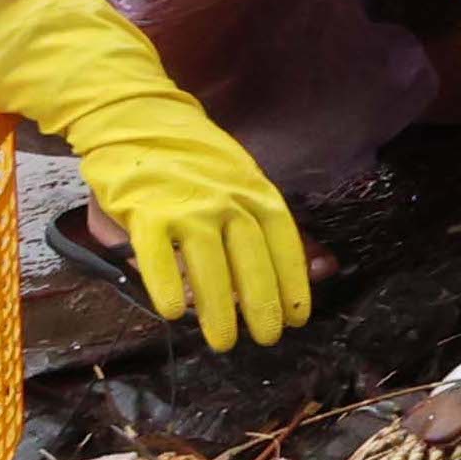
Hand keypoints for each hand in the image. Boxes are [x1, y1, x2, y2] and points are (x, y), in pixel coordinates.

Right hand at [0, 0, 308, 350]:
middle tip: (266, 338)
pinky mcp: (144, 209)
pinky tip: (171, 313)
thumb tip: (323, 264)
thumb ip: (270, 226)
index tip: (300, 317)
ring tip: (222, 341)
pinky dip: (164, 283)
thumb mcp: (241, 182)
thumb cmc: (193, 160)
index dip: (293, 281)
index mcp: (254, 190)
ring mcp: (186, 203)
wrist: (137, 118)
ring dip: (217, 308)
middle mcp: (227, 197)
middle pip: (251, 258)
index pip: (283, 241)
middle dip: (262, 303)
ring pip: (208, 264)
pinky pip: (156, 253)